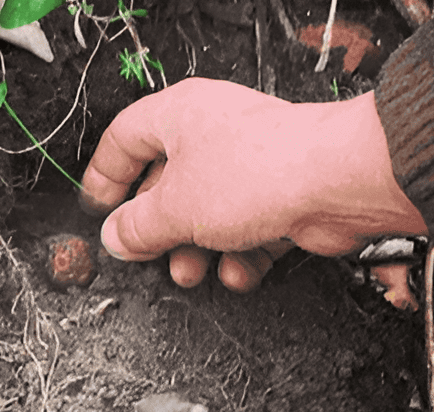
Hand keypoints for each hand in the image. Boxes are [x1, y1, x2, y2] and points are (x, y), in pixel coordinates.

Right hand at [80, 78, 427, 292]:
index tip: (96, 211)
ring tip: (191, 272)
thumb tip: (115, 237)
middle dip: (157, 231)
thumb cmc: (256, 172)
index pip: (123, 139)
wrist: (336, 183)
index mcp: (178, 117)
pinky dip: (238, 257)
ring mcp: (247, 169)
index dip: (103, 176)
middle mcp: (213, 137)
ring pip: (205, 217)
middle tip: (148, 255)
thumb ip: (136, 227)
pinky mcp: (277, 199)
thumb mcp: (174, 208)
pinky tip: (238, 270)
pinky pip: (244, 233)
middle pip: (165, 187)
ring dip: (195, 253)